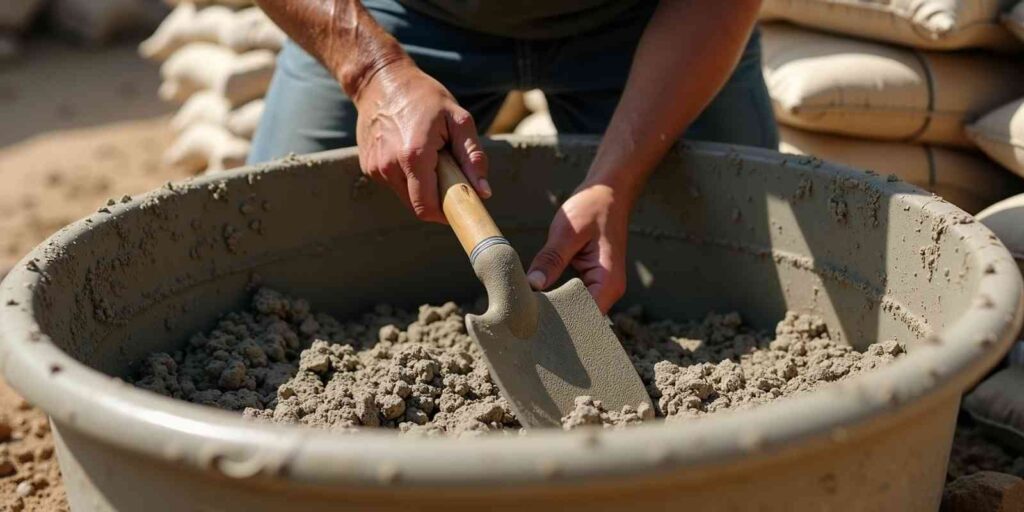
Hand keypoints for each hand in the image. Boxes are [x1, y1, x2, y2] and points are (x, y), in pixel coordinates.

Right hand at [353, 60, 488, 222]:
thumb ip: (473, 156)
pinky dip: (407, 177)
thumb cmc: (425, 97)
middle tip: (449, 175)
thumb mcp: (458, 119)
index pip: (428, 207)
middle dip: (437, 199)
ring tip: (429, 158)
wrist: (381, 81)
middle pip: (417, 206)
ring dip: (422, 187)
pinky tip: (411, 153)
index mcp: (414, 156)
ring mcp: (376, 168)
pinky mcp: (368, 167)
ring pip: (406, 197)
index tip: (460, 208)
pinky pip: (394, 184)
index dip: (446, 214)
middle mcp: (389, 166)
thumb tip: (483, 192)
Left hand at [527, 183, 630, 312]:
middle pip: (581, 319)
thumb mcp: (567, 232)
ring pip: (576, 311)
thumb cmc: (592, 208)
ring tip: (528, 315)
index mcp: (607, 282)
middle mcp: (608, 290)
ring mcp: (601, 287)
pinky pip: (574, 299)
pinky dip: (558, 301)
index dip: (559, 322)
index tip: (532, 321)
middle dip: (555, 322)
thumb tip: (533, 285)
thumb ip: (551, 259)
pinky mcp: (591, 281)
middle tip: (524, 320)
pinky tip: (538, 302)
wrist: (608, 192)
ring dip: (556, 312)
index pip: (584, 317)